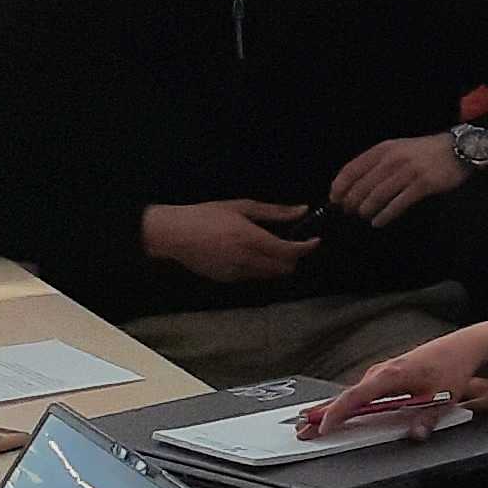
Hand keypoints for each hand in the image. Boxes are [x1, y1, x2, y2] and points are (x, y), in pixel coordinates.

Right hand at [139, 200, 318, 283]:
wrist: (173, 234)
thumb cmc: (206, 215)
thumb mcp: (241, 207)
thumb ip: (275, 212)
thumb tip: (302, 210)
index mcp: (251, 239)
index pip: (289, 251)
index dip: (306, 247)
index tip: (315, 240)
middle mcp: (246, 260)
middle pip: (284, 268)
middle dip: (293, 258)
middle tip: (292, 243)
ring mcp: (236, 272)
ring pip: (269, 274)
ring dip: (277, 264)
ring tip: (272, 248)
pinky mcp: (226, 279)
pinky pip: (252, 277)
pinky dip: (259, 268)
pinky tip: (251, 255)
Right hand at [299, 333, 487, 437]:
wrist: (460, 348)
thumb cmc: (450, 369)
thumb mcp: (444, 396)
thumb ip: (427, 418)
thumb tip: (416, 435)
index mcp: (390, 376)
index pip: (356, 397)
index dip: (337, 413)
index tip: (323, 427)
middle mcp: (380, 373)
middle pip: (345, 397)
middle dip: (322, 415)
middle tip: (302, 432)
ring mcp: (380, 374)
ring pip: (349, 395)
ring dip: (329, 410)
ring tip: (307, 425)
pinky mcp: (384, 377)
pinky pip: (358, 393)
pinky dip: (342, 404)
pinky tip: (330, 413)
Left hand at [331, 134, 474, 227]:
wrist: (459, 149)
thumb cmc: (426, 152)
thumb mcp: (398, 149)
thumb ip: (378, 163)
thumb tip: (355, 185)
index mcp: (384, 149)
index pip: (352, 169)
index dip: (340, 186)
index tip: (334, 199)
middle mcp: (393, 159)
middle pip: (363, 185)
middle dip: (352, 202)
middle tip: (350, 212)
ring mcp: (409, 172)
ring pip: (378, 195)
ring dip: (367, 210)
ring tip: (364, 217)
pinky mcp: (424, 184)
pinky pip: (398, 203)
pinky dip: (386, 215)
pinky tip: (379, 221)